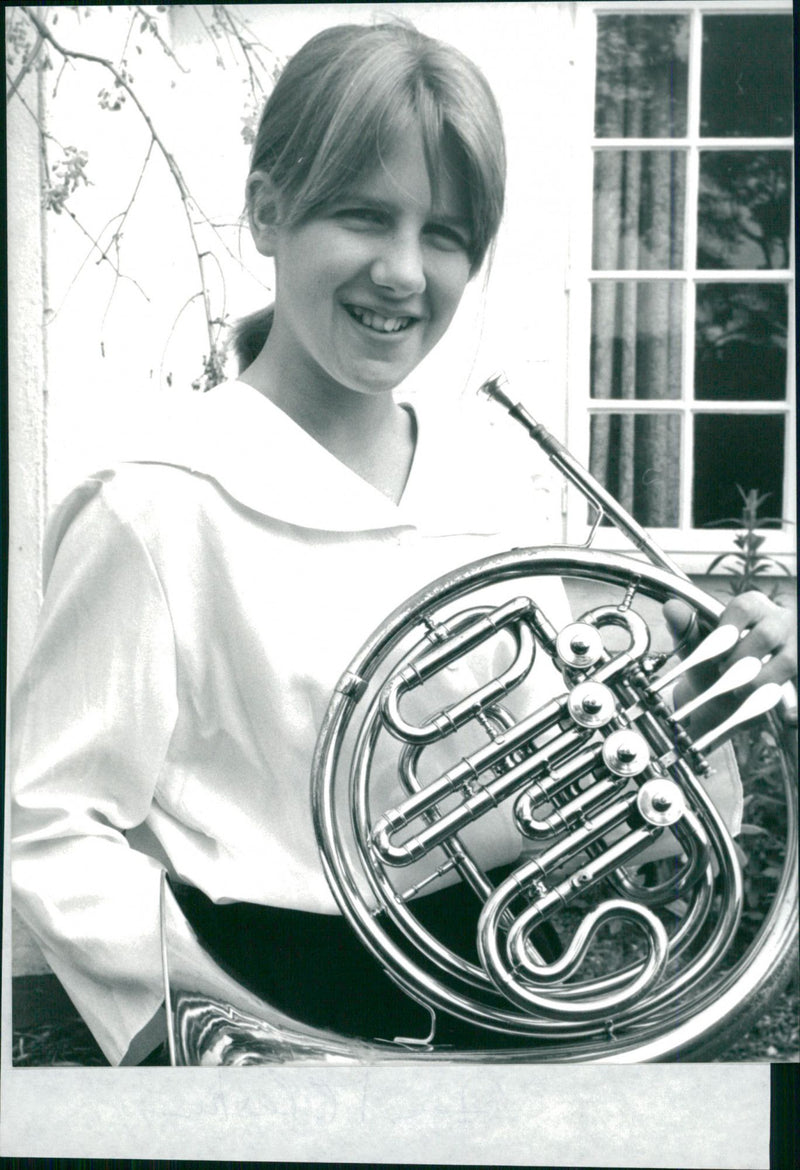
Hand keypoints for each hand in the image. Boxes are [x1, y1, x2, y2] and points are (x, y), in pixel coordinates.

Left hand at [663, 591, 796, 737]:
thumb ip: (685, 627)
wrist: (723, 697)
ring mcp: (793, 649)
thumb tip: (671, 608)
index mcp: (751, 607)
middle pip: (767, 634)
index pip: (744, 608)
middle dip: (741, 658)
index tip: (714, 651)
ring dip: (760, 680)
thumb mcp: (696, 645)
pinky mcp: (797, 676)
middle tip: (723, 672)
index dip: (727, 630)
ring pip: (788, 661)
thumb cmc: (713, 661)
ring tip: (740, 691)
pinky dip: (794, 708)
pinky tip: (787, 718)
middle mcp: (777, 623)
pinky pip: (797, 685)